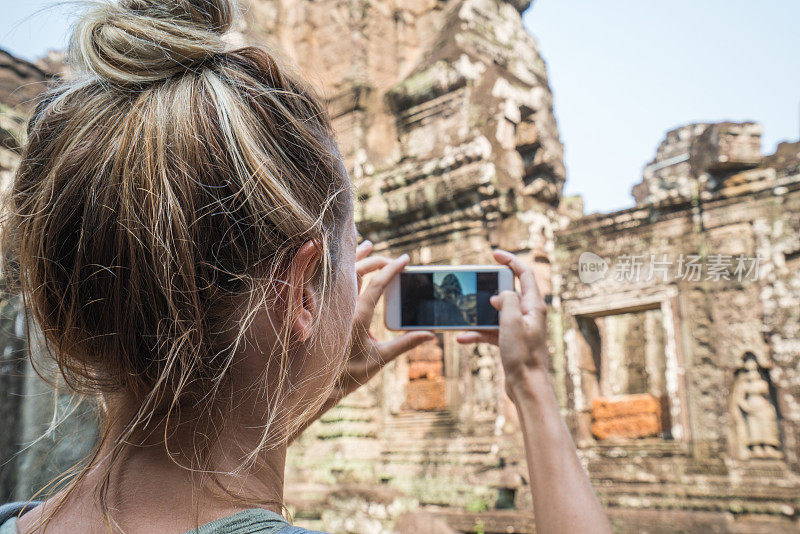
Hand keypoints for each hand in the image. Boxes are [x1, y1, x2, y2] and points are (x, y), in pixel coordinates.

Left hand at [336, 240, 434, 396]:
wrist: (318, 383)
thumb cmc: (349, 374)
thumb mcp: (380, 359)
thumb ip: (405, 344)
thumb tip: (430, 334)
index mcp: (357, 317)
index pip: (377, 284)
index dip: (392, 269)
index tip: (405, 260)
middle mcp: (343, 308)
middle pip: (359, 272)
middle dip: (377, 261)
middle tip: (393, 259)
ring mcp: (333, 307)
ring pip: (344, 275)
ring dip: (357, 259)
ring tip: (367, 245)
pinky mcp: (327, 311)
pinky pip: (336, 283)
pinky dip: (346, 270)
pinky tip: (351, 265)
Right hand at [455, 249, 548, 394]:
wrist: (526, 386)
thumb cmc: (522, 355)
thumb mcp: (512, 322)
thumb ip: (506, 300)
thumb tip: (499, 294)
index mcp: (534, 305)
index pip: (525, 273)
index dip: (510, 260)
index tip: (494, 254)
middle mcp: (529, 314)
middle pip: (508, 292)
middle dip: (489, 289)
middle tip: (475, 286)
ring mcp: (520, 328)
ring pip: (496, 313)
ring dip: (479, 315)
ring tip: (463, 315)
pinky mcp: (511, 341)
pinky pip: (491, 331)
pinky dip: (478, 332)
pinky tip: (463, 338)